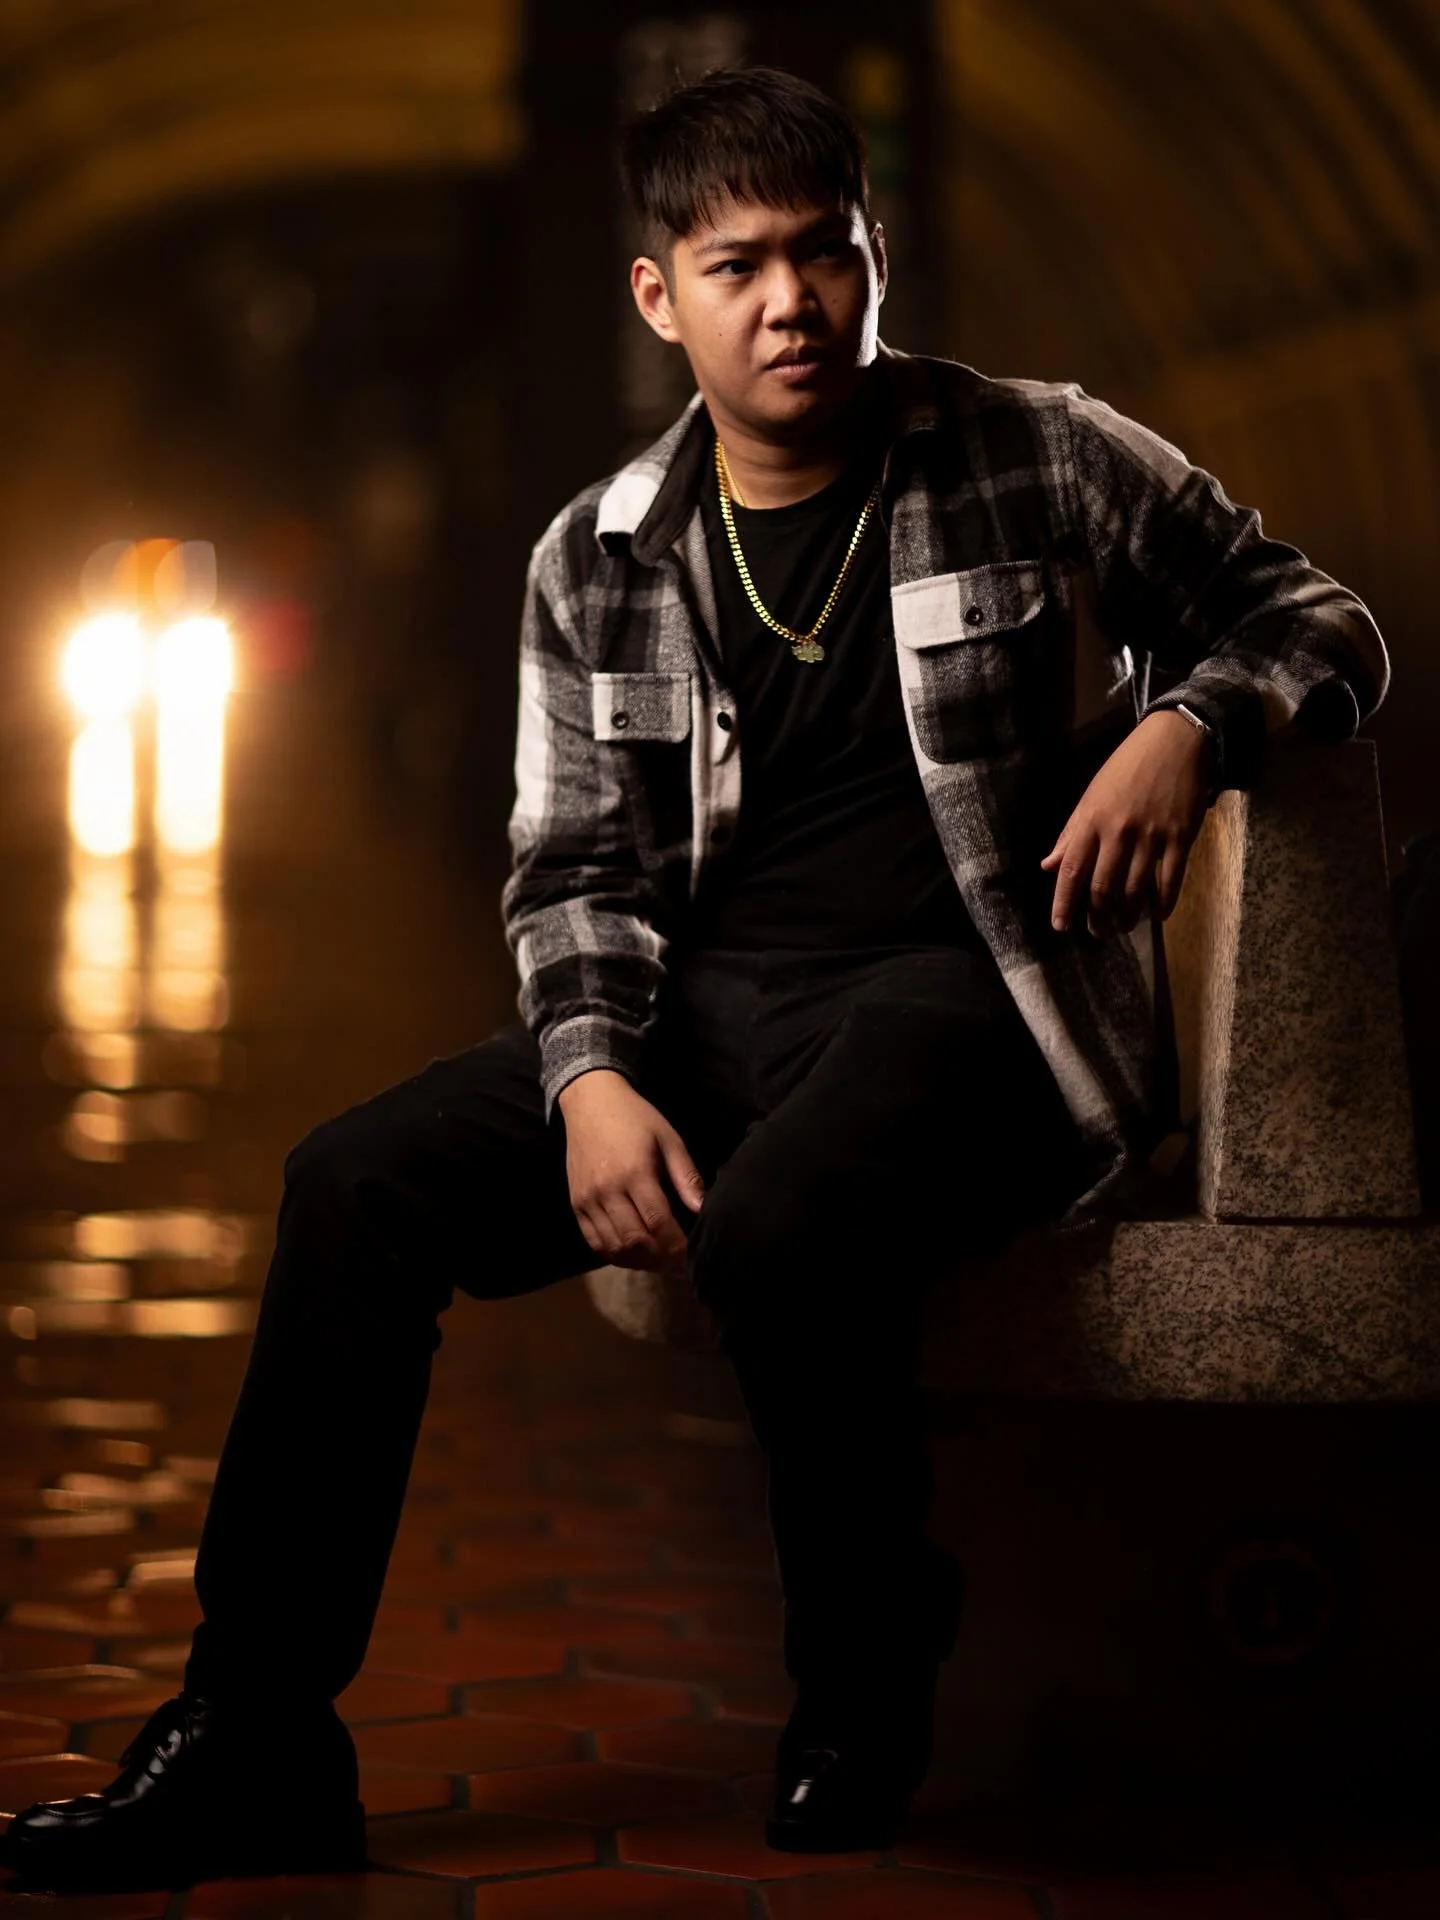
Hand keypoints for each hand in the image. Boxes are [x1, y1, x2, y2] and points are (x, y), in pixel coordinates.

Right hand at [556, 1069, 705, 1277]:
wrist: (589, 1102)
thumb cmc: (635, 1118)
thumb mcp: (669, 1139)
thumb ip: (686, 1176)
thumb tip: (703, 1210)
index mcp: (635, 1173)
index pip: (658, 1223)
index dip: (677, 1247)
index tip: (693, 1257)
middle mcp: (607, 1190)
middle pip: (635, 1242)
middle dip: (661, 1259)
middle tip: (679, 1265)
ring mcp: (588, 1200)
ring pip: (613, 1247)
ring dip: (639, 1262)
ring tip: (660, 1262)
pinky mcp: (576, 1204)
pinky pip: (594, 1241)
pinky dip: (615, 1255)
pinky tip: (633, 1254)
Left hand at [1040, 710, 1211, 936]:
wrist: (1175, 740)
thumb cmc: (1127, 767)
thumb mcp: (1091, 795)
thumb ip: (1071, 833)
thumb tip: (1048, 865)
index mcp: (1091, 820)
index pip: (1071, 870)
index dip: (1064, 902)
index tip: (1061, 926)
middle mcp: (1119, 832)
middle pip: (1103, 888)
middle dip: (1098, 917)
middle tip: (1098, 932)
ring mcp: (1152, 836)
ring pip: (1135, 890)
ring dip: (1128, 916)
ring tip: (1124, 926)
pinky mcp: (1181, 837)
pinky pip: (1170, 880)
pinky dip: (1163, 903)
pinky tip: (1157, 915)